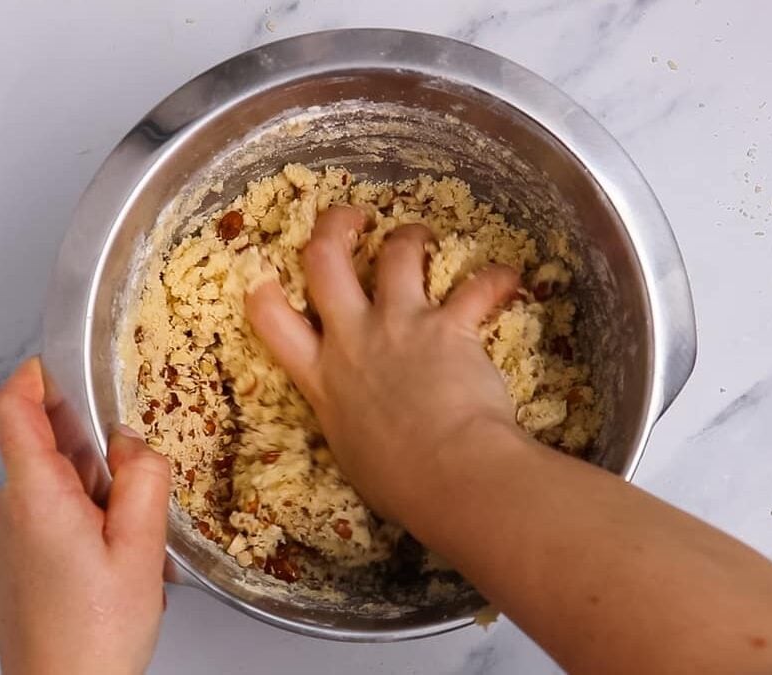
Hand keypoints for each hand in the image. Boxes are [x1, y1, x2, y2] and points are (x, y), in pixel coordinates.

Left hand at [0, 357, 169, 674]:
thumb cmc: (94, 637)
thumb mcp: (142, 550)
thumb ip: (143, 480)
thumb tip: (133, 442)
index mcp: (35, 494)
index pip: (12, 405)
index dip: (36, 373)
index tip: (65, 364)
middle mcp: (8, 507)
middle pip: (44, 442)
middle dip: (95, 450)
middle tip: (134, 492)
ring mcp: (5, 533)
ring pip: (53, 480)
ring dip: (95, 492)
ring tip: (129, 543)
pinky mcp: (12, 557)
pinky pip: (48, 512)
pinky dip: (83, 518)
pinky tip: (112, 560)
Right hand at [245, 206, 525, 522]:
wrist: (448, 473)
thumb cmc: (400, 483)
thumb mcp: (354, 453)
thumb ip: (353, 420)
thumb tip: (366, 424)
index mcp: (321, 377)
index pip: (271, 320)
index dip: (264, 289)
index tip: (270, 276)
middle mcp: (353, 339)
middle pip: (324, 259)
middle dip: (333, 228)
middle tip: (350, 219)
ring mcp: (401, 325)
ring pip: (396, 252)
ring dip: (410, 237)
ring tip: (422, 236)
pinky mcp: (450, 324)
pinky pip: (476, 287)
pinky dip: (495, 279)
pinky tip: (507, 278)